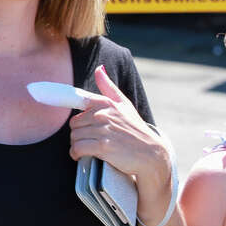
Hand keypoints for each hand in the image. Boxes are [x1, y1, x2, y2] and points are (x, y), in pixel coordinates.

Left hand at [68, 65, 171, 200]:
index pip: (79, 103)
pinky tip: (81, 156)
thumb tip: (99, 68)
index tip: (75, 123)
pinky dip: (76, 154)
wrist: (151, 154)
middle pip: (74, 123)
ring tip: (85, 149)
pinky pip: (77, 148)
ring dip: (76, 145)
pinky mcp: (103, 146)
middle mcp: (104, 114)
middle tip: (86, 140)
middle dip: (78, 133)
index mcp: (107, 103)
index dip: (76, 116)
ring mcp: (103, 130)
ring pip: (74, 137)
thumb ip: (109, 87)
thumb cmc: (136, 130)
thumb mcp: (124, 105)